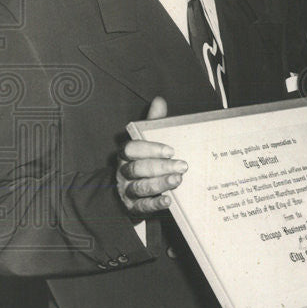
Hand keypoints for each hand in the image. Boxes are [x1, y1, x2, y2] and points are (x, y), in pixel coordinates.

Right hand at [116, 96, 186, 215]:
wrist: (131, 192)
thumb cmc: (145, 161)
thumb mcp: (148, 141)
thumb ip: (153, 124)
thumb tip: (159, 100)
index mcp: (126, 154)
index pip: (131, 149)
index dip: (149, 149)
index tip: (171, 150)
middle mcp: (123, 172)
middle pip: (137, 169)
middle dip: (160, 167)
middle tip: (182, 165)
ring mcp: (127, 190)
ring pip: (139, 187)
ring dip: (159, 184)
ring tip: (178, 180)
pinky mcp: (133, 207)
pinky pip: (142, 207)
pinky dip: (155, 204)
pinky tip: (168, 200)